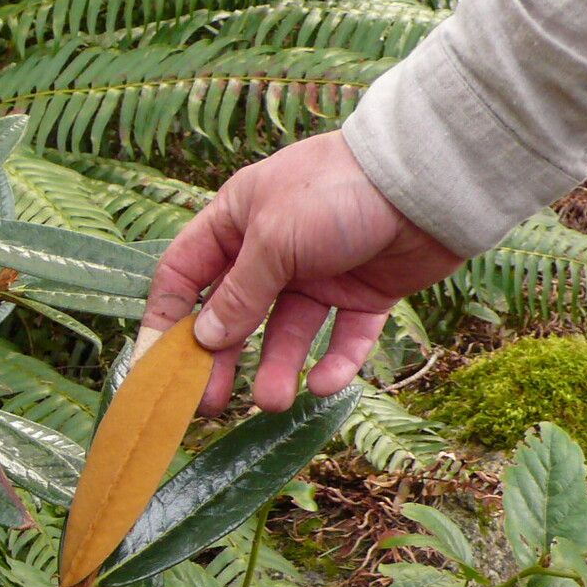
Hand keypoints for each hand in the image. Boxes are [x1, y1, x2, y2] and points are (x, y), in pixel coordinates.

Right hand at [138, 130, 464, 413]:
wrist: (429, 181)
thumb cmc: (337, 192)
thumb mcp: (274, 240)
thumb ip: (238, 294)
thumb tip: (202, 340)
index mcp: (236, 222)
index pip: (185, 275)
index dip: (166, 320)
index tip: (156, 367)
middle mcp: (271, 250)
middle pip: (232, 316)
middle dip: (220, 362)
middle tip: (210, 405)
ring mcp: (317, 274)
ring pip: (286, 333)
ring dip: (277, 369)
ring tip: (273, 402)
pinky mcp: (361, 294)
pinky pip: (340, 338)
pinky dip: (333, 364)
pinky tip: (324, 385)